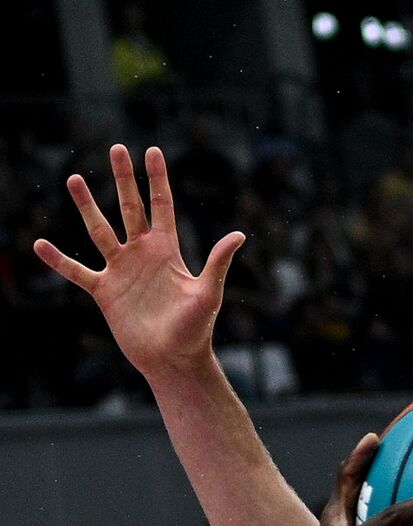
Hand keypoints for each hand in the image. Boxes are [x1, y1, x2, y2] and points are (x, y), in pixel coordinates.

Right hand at [32, 145, 245, 382]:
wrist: (173, 358)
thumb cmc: (196, 328)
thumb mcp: (208, 292)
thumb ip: (218, 262)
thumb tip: (240, 234)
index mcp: (168, 250)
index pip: (162, 206)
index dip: (157, 179)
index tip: (151, 151)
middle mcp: (142, 254)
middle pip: (130, 208)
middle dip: (123, 179)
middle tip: (116, 148)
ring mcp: (121, 270)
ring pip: (99, 230)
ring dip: (87, 206)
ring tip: (73, 178)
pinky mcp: (104, 291)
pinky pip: (77, 271)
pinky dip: (59, 260)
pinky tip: (41, 244)